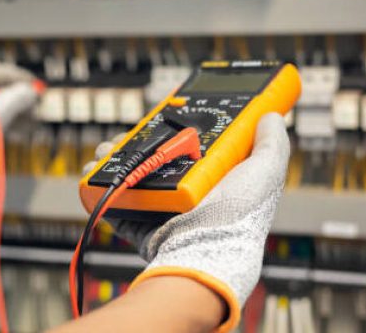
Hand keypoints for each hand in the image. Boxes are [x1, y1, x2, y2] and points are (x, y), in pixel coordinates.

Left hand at [0, 63, 39, 179]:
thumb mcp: (3, 106)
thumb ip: (22, 95)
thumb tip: (31, 92)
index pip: (5, 72)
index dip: (26, 81)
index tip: (40, 89)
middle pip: (0, 90)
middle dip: (22, 102)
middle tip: (37, 111)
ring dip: (15, 115)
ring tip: (32, 126)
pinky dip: (2, 123)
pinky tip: (17, 133)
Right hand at [83, 113, 288, 331]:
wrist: (206, 249)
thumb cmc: (240, 215)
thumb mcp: (265, 172)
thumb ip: (272, 143)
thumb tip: (271, 116)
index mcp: (208, 179)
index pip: (184, 147)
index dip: (170, 130)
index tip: (158, 117)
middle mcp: (183, 193)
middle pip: (151, 159)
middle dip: (132, 143)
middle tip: (124, 135)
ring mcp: (160, 209)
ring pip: (130, 177)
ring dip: (112, 162)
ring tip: (104, 152)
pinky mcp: (141, 224)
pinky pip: (116, 203)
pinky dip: (100, 190)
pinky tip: (93, 175)